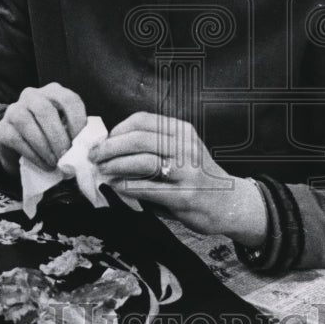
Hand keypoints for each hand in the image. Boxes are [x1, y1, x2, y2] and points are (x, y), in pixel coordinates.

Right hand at [0, 83, 86, 172]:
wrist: (19, 143)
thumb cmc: (49, 134)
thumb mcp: (65, 128)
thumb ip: (75, 132)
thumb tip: (86, 148)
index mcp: (53, 92)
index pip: (68, 99)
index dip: (77, 121)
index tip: (81, 142)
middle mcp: (32, 95)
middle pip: (45, 110)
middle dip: (58, 136)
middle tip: (66, 156)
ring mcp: (14, 109)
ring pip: (27, 122)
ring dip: (44, 146)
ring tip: (55, 163)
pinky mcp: (2, 128)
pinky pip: (16, 139)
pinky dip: (33, 154)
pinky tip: (44, 164)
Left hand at [89, 112, 267, 247]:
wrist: (230, 203)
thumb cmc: (196, 178)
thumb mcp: (181, 152)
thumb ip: (153, 147)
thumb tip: (110, 147)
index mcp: (183, 131)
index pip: (143, 120)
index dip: (117, 129)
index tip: (103, 141)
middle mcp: (187, 147)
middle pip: (139, 138)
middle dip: (110, 147)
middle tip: (94, 156)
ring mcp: (188, 172)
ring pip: (144, 160)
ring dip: (116, 165)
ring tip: (102, 170)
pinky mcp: (185, 196)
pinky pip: (150, 188)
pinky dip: (128, 186)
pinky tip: (117, 187)